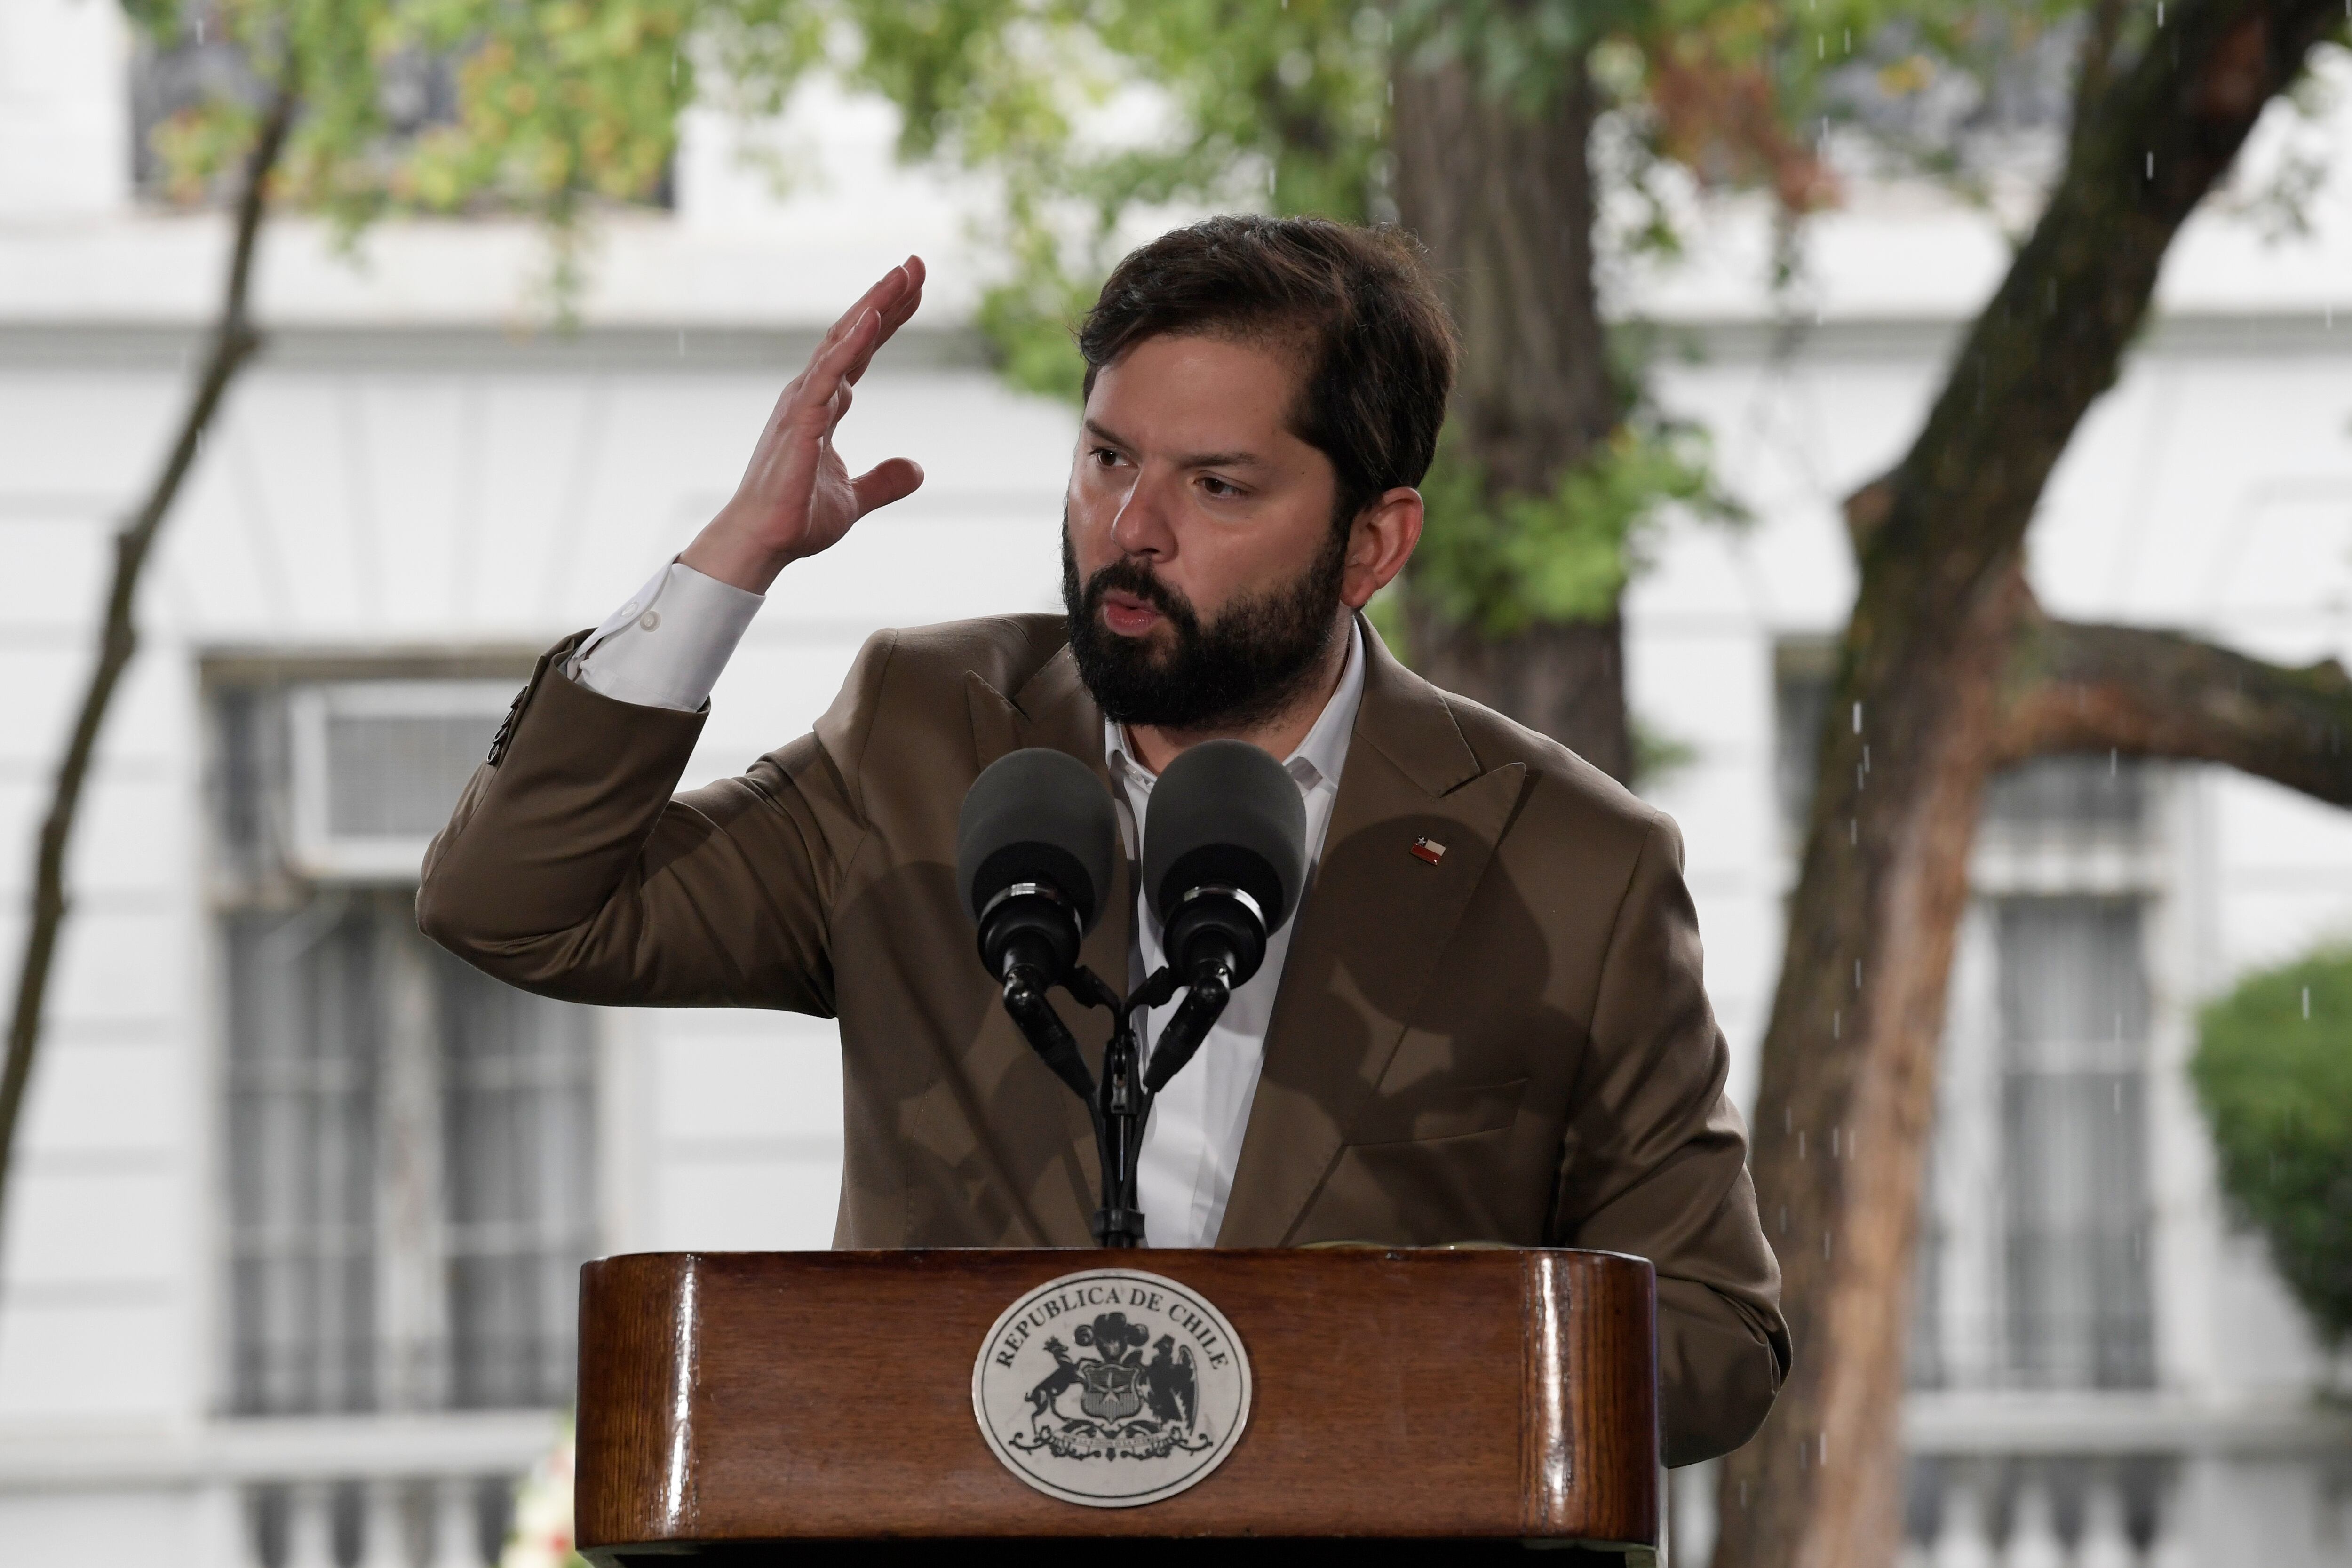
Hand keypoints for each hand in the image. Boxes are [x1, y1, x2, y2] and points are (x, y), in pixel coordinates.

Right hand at [683, 257, 927, 591]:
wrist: (764, 543)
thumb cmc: (797, 518)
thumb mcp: (855, 498)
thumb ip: (885, 480)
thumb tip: (917, 469)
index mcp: (824, 406)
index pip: (861, 352)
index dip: (888, 320)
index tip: (914, 289)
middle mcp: (811, 394)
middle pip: (854, 335)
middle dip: (886, 299)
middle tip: (916, 263)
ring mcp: (803, 403)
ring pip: (842, 343)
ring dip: (874, 307)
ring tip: (902, 275)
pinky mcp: (800, 420)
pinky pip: (829, 374)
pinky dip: (851, 345)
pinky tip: (874, 318)